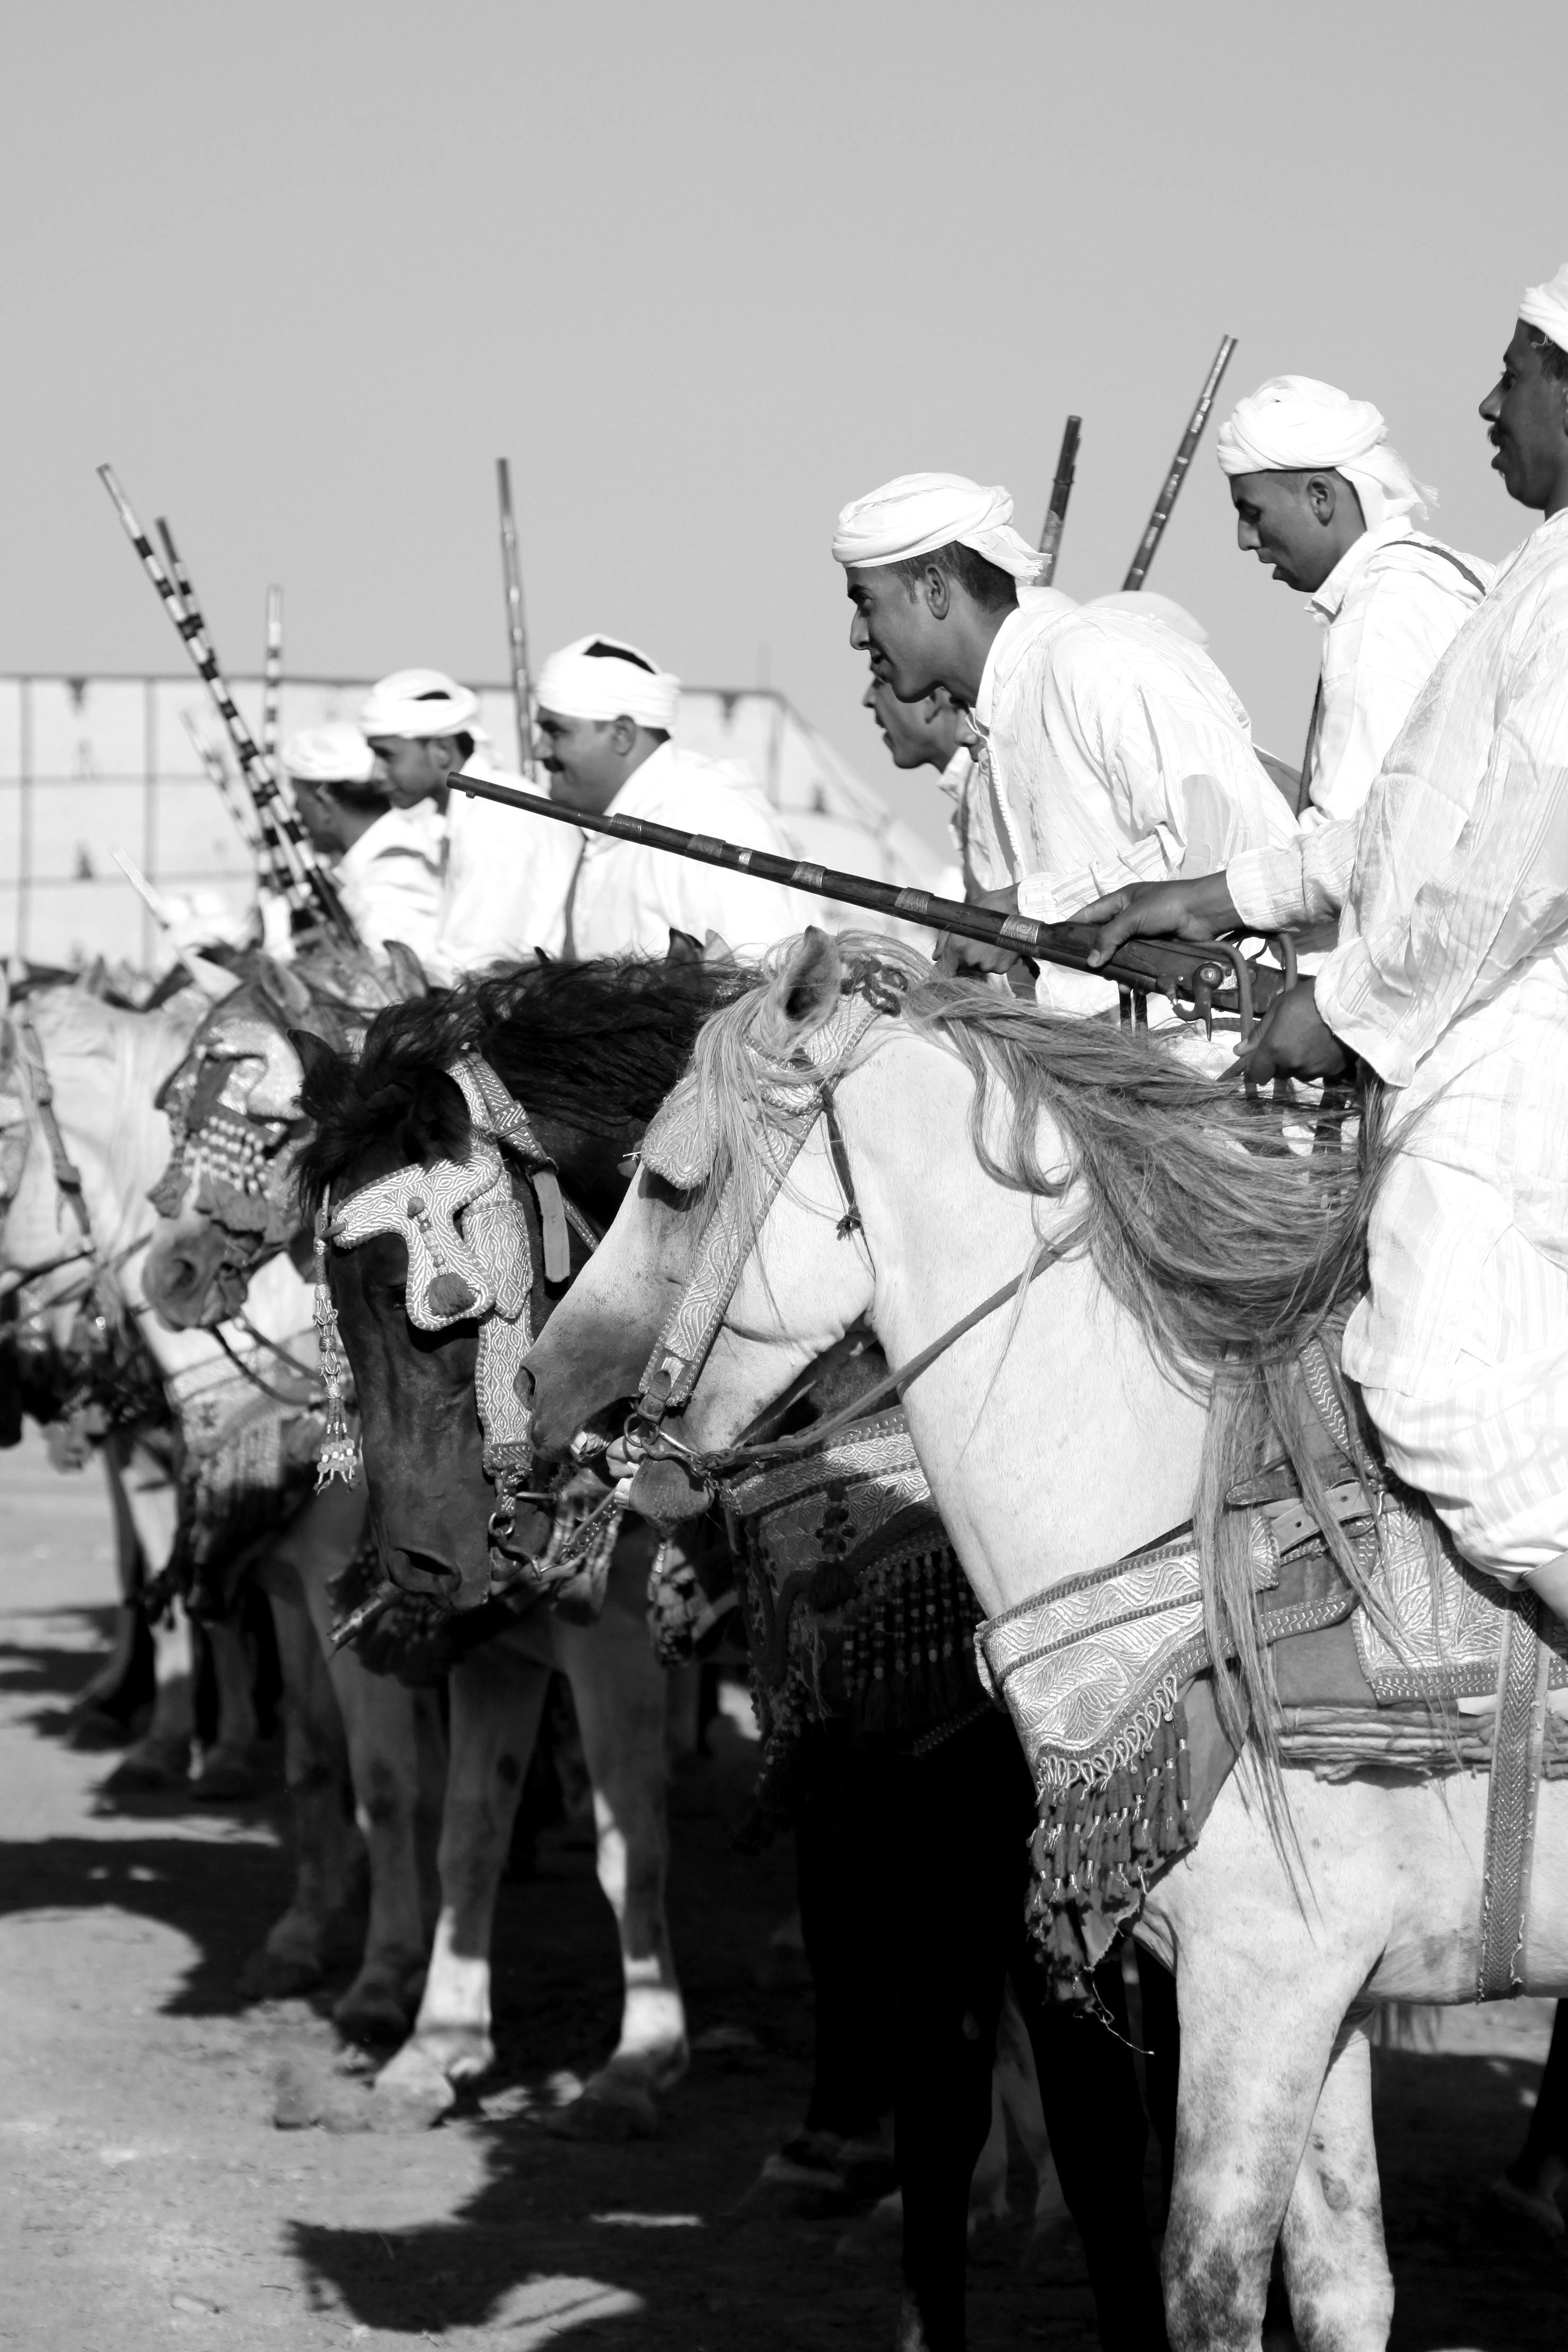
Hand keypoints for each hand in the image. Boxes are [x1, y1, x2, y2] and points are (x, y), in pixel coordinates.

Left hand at [934, 885, 1026, 976]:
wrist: (1017, 907)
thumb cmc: (988, 907)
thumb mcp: (962, 917)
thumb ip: (945, 940)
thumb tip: (936, 957)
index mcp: (956, 947)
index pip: (944, 969)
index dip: (947, 967)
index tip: (951, 964)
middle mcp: (970, 959)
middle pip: (963, 967)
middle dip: (967, 958)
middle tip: (977, 942)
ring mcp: (987, 965)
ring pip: (980, 968)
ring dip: (982, 959)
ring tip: (990, 942)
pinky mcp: (1002, 968)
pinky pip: (995, 968)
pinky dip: (996, 961)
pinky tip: (1000, 947)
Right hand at [1073, 873, 1241, 966]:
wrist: (1205, 913)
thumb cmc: (1168, 904)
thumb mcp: (1133, 916)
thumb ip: (1110, 936)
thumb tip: (1091, 962)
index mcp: (1120, 902)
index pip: (1088, 915)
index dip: (1073, 928)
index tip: (1057, 943)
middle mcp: (1128, 919)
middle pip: (1102, 940)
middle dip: (1096, 956)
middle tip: (1089, 970)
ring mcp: (1141, 937)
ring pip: (1119, 956)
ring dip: (1115, 970)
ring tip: (1114, 981)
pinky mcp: (1155, 951)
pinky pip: (1137, 966)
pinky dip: (1132, 975)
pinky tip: (1130, 984)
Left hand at [1225, 979, 1350, 1085]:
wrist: (1350, 1000)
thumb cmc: (1309, 998)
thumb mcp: (1279, 1008)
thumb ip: (1259, 1033)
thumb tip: (1239, 1051)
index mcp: (1275, 1050)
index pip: (1257, 1074)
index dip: (1257, 1068)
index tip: (1262, 1058)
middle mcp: (1293, 1065)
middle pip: (1278, 1073)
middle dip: (1279, 1062)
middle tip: (1290, 1040)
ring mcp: (1314, 1070)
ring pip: (1299, 1073)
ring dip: (1299, 1063)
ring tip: (1310, 1040)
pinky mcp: (1334, 1071)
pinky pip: (1319, 1072)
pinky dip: (1318, 1063)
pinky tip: (1324, 1046)